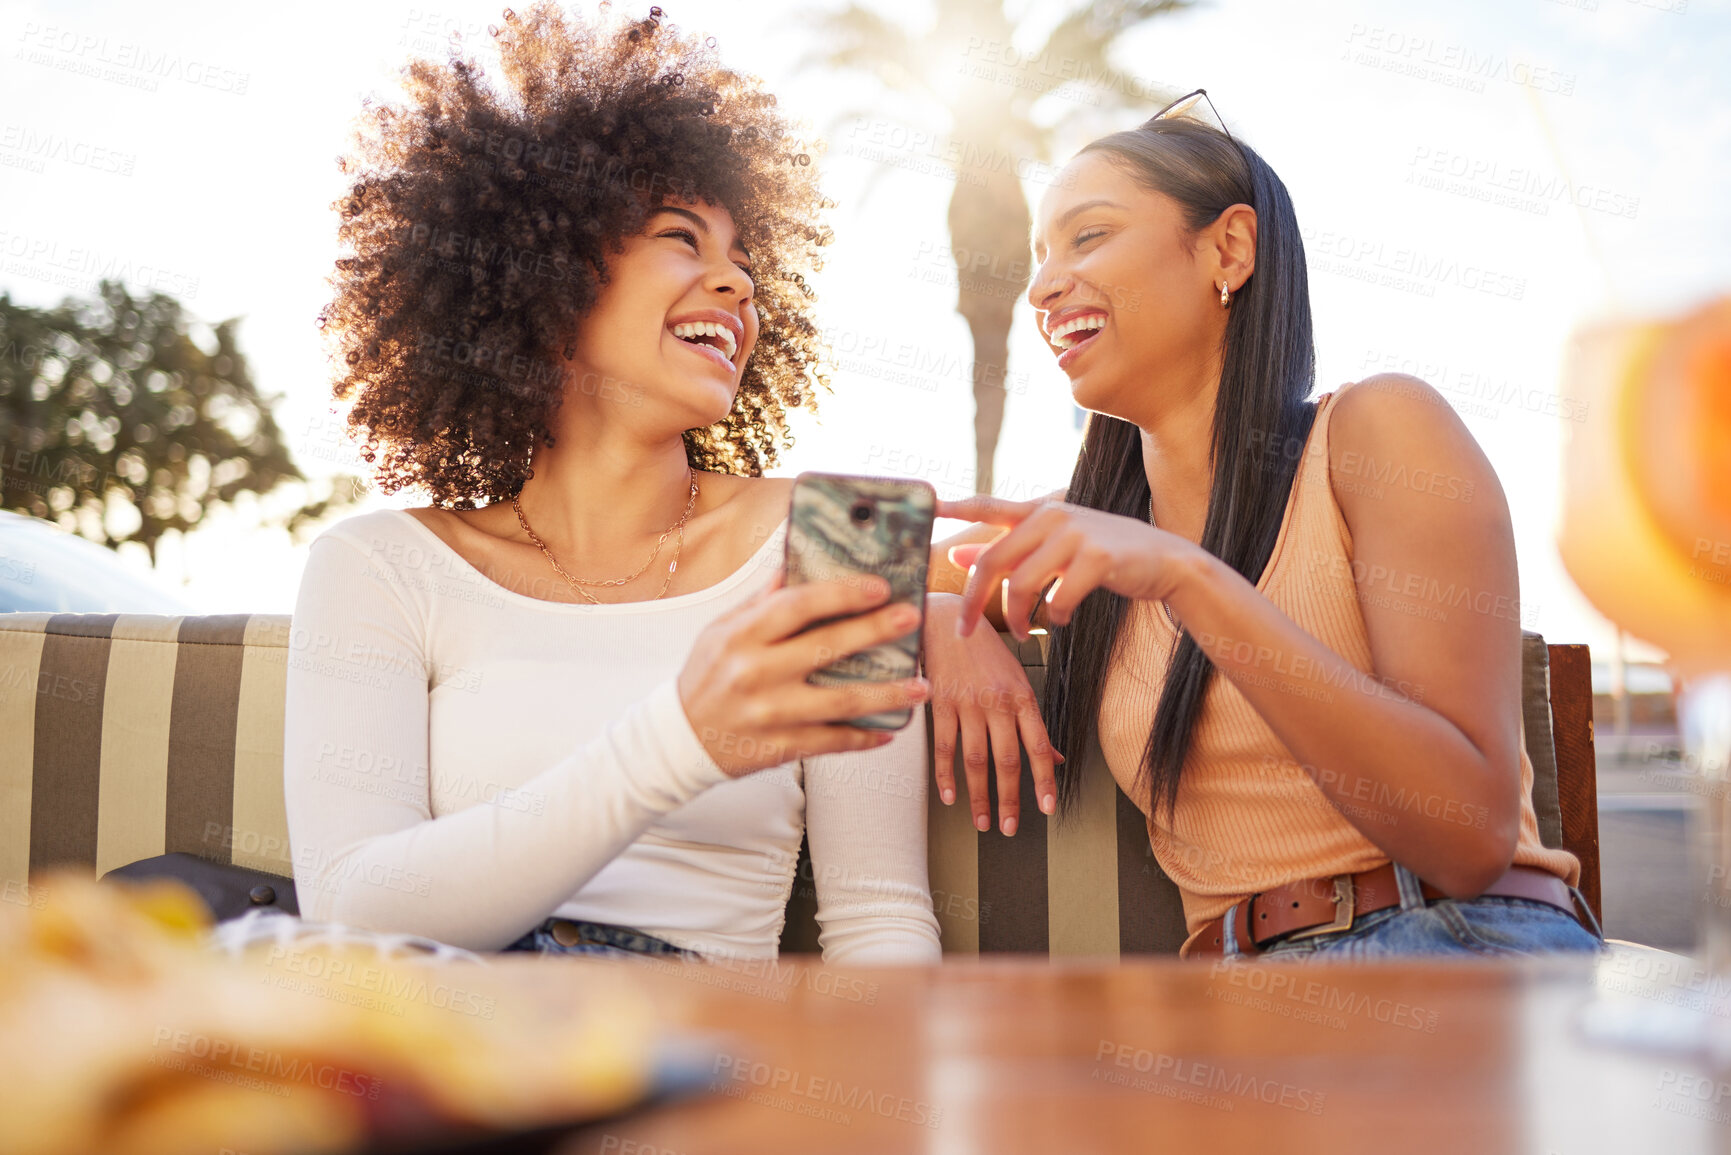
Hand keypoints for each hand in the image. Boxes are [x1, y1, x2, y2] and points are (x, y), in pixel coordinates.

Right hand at [679, 572, 929, 776]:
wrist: (678, 740)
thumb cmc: (706, 675)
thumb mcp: (721, 631)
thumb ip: (760, 601)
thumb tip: (794, 563)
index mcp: (742, 636)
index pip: (798, 605)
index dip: (842, 594)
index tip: (879, 586)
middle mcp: (756, 673)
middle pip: (826, 647)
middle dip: (875, 631)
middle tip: (912, 618)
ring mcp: (770, 713)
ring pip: (841, 702)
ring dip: (887, 694)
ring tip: (922, 685)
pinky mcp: (780, 748)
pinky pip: (832, 742)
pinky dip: (864, 738)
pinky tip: (890, 730)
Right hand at [923, 593, 1062, 835]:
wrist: (945, 620)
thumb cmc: (984, 651)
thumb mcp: (1017, 680)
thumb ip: (1033, 722)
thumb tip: (1056, 757)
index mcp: (1022, 697)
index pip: (1039, 746)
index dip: (1044, 780)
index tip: (1047, 807)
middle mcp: (997, 702)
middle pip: (1007, 760)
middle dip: (1011, 799)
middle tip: (1010, 827)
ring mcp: (967, 704)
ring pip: (976, 760)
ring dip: (980, 796)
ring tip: (983, 821)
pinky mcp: (940, 704)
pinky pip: (945, 747)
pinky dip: (946, 776)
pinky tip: (950, 797)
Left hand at [939, 495, 1200, 640]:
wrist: (1165, 561)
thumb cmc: (1104, 555)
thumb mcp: (1054, 546)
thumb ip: (1008, 548)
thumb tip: (958, 552)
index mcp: (1040, 511)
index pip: (989, 505)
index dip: (957, 506)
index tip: (928, 505)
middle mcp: (1054, 515)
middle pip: (994, 559)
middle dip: (973, 600)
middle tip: (964, 629)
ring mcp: (1077, 534)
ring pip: (1022, 583)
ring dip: (1015, 616)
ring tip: (1021, 630)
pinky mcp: (1098, 558)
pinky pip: (1056, 598)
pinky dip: (1053, 617)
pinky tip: (1059, 619)